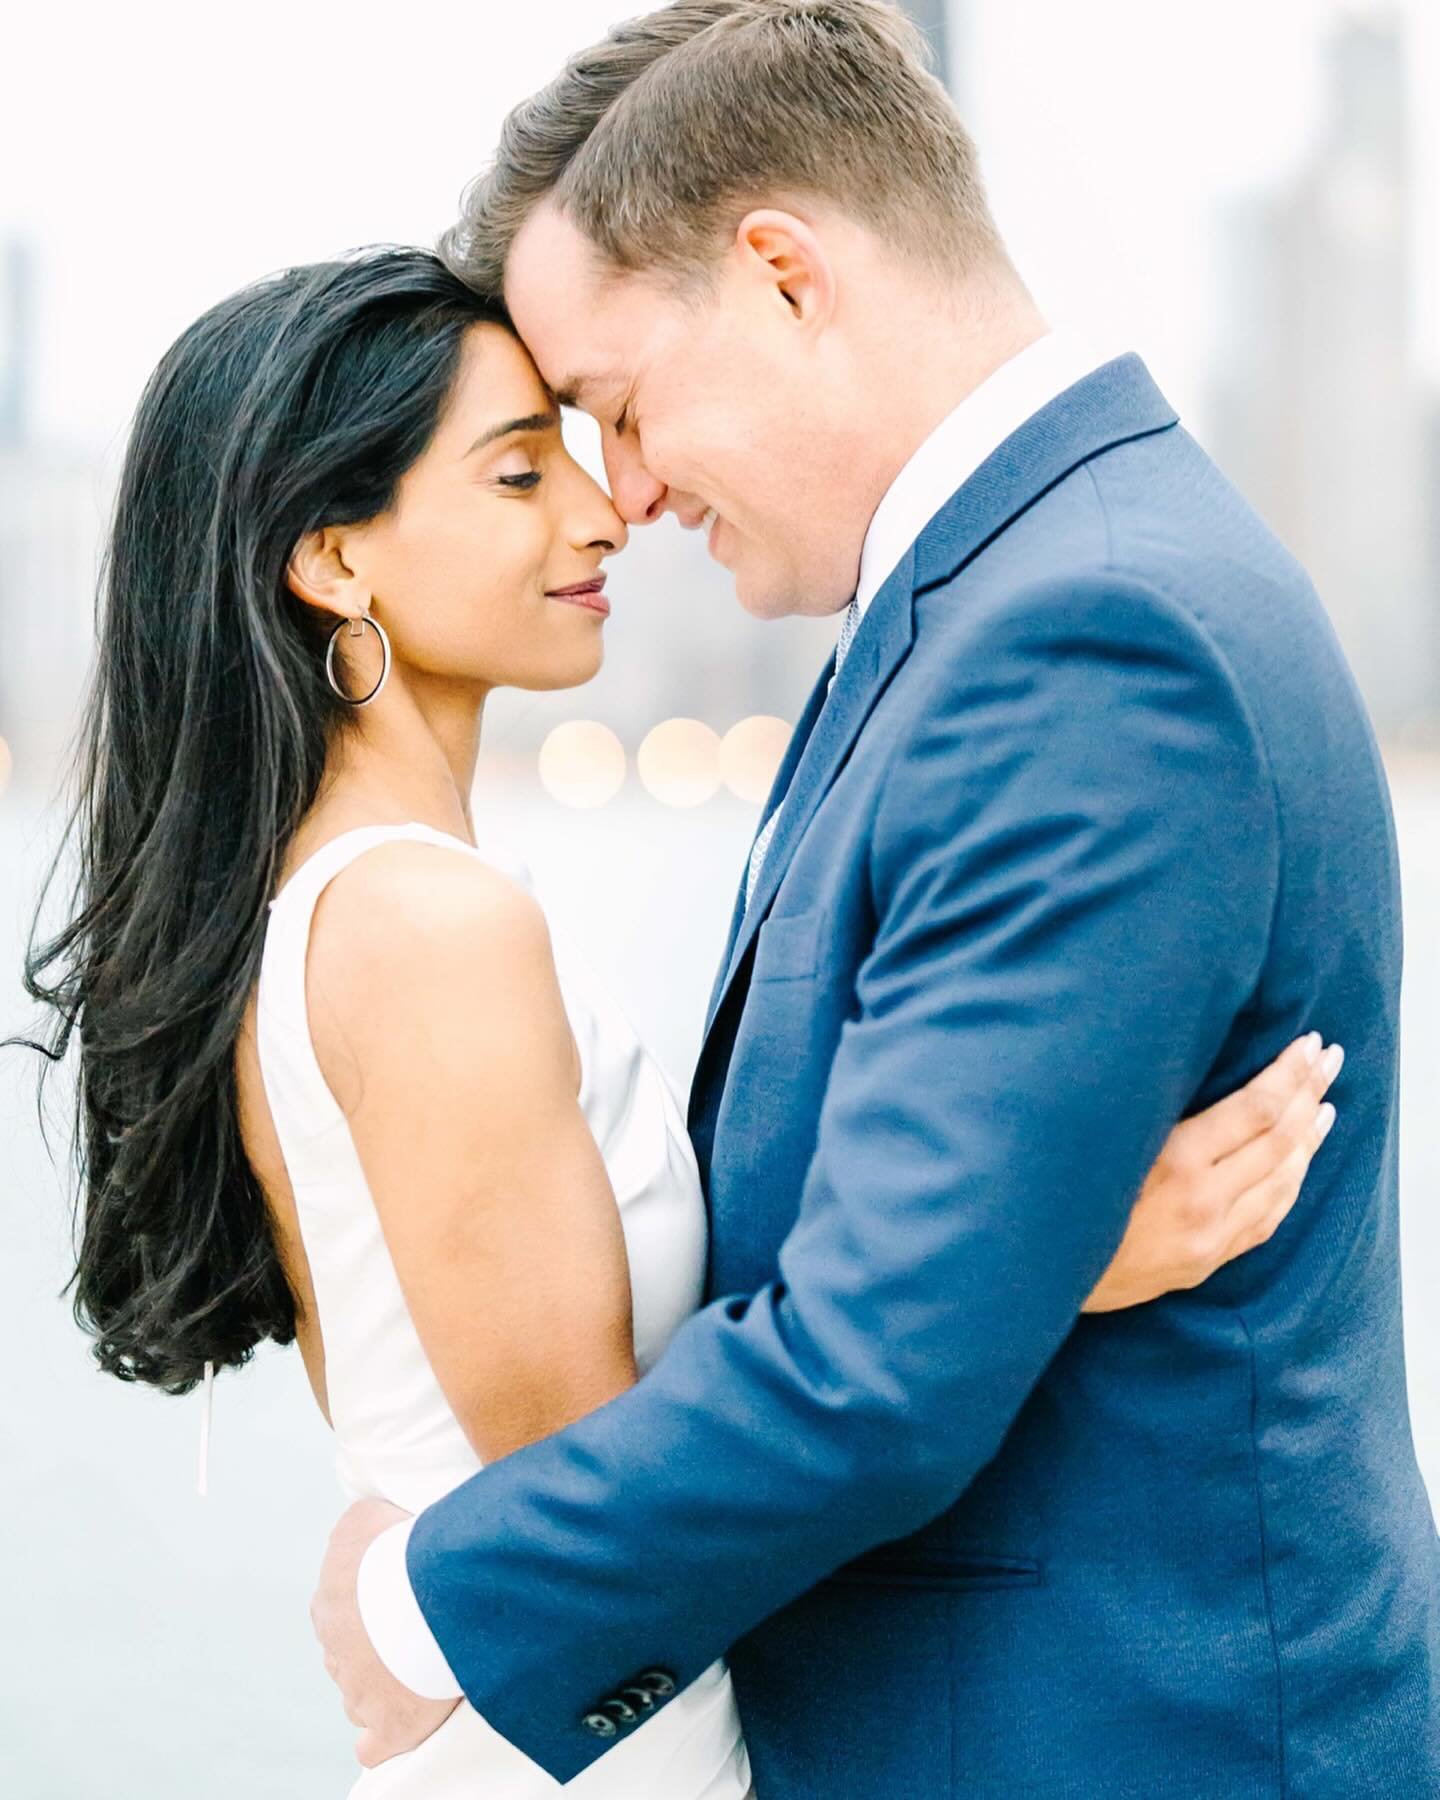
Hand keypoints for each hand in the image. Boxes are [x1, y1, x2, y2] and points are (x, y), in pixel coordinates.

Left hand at [311, 1497, 461, 1768]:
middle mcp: (335, 1650)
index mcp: (328, 1605)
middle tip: (414, 1630)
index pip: (339, 1613)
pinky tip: (395, 1729)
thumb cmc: (400, 1546)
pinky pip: (373, 1745)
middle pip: (348, 1656)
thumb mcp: (363, 1518)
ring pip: (358, 1697)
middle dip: (373, 1649)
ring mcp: (358, 1692)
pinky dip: (381, 1739)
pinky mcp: (388, 1725)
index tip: (401, 1599)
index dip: (371, 1607)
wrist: (430, 1584)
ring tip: (417, 1668)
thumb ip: (352, 1530)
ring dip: (380, 1687)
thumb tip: (355, 1535)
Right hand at [1083, 1032, 1340, 1311]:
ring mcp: (1209, 1236)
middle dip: (1310, 1091)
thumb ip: (1148, 1108)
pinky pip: (1265, 1218)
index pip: (1257, 1109)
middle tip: (1331, 1058)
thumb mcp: (1098, 1141)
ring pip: (1282, 1180)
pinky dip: (1290, 1184)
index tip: (1307, 1043)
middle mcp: (1202, 1201)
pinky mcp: (1205, 1261)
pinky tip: (1299, 1163)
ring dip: (1310, 1138)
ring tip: (1326, 1103)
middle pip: (1280, 1139)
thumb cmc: (1057, 1194)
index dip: (1288, 1073)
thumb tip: (1185, 1056)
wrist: (1036, 1275)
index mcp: (1174, 1163)